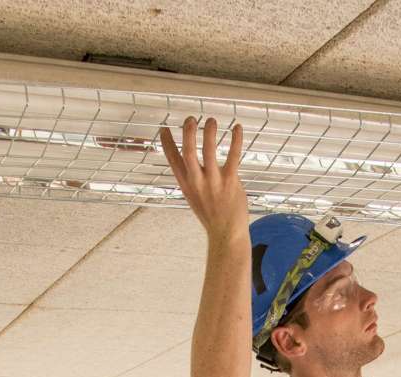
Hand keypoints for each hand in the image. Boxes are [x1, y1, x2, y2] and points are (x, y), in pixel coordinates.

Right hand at [160, 116, 248, 238]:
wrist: (226, 233)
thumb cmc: (212, 216)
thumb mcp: (195, 198)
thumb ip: (193, 181)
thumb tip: (193, 165)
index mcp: (187, 185)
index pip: (173, 160)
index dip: (167, 143)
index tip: (164, 129)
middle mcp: (197, 181)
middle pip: (188, 152)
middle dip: (188, 133)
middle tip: (190, 119)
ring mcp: (214, 181)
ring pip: (208, 151)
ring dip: (209, 132)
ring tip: (211, 120)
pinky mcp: (230, 181)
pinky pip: (233, 156)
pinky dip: (236, 140)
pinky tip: (237, 128)